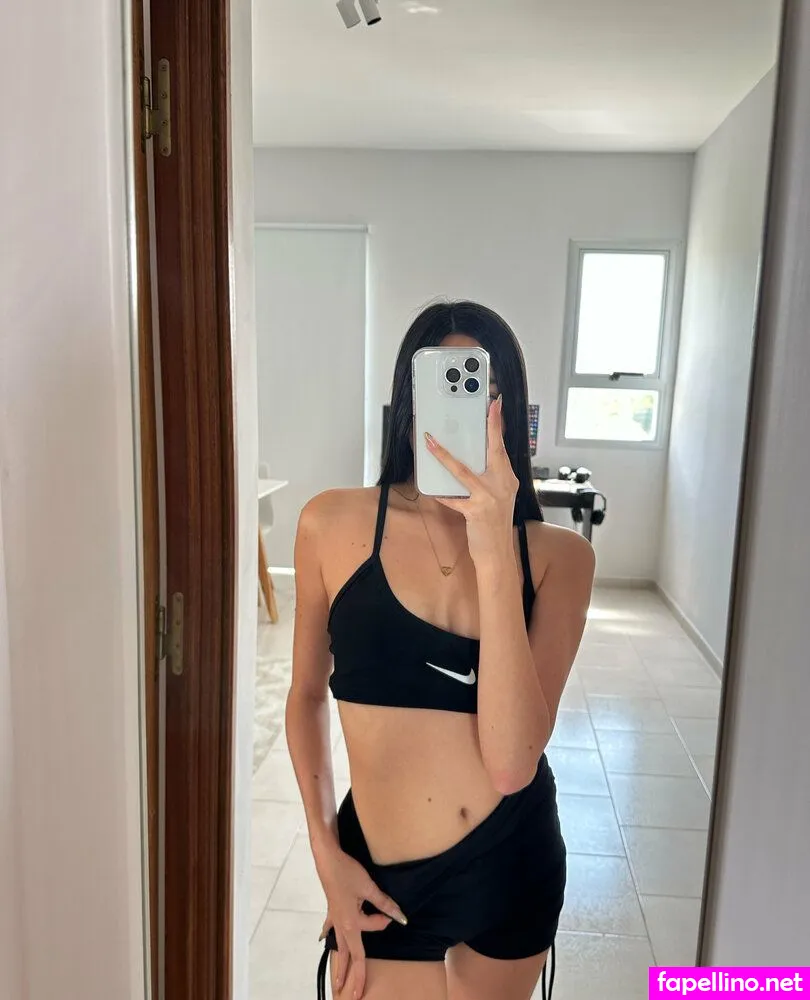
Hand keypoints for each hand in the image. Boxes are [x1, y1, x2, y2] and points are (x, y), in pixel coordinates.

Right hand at [314, 843, 406, 998]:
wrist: (328, 859)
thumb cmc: (348, 872)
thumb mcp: (369, 888)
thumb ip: (384, 904)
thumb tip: (400, 918)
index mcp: (350, 923)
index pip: (368, 937)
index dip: (382, 927)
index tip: (390, 915)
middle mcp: (341, 925)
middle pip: (347, 955)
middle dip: (350, 976)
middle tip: (353, 996)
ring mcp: (335, 918)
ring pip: (339, 946)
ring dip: (340, 963)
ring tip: (338, 981)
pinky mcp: (332, 909)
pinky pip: (330, 927)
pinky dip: (329, 934)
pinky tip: (325, 938)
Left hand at [425, 395, 518, 565]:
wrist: (498, 555)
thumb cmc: (494, 526)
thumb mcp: (497, 498)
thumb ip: (487, 478)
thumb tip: (467, 460)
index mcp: (508, 479)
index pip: (502, 447)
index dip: (498, 424)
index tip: (495, 404)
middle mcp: (502, 485)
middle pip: (493, 451)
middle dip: (489, 427)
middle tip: (483, 406)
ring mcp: (490, 498)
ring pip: (463, 471)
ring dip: (444, 455)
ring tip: (430, 442)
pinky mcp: (476, 511)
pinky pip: (453, 499)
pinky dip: (441, 494)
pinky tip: (430, 489)